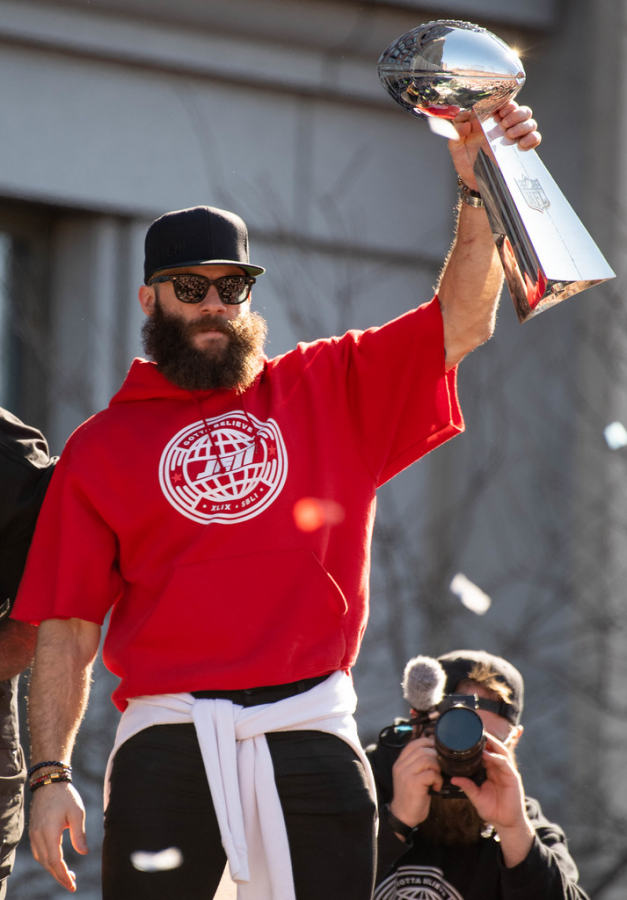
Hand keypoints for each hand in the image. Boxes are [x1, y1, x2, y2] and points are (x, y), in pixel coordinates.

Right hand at [29, 783, 88, 891]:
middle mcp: (38, 836)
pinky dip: (48, 861)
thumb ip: (79, 834)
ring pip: (42, 859)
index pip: (55, 861)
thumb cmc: (65, 796)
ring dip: (53, 869)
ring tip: (67, 875)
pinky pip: (39, 852)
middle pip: (47, 864)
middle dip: (59, 876)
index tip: (72, 884)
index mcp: (49, 832)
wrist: (49, 782)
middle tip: (72, 884)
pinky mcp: (34, 831)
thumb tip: (84, 853)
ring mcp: (34, 834)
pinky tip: (57, 862)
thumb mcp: (77, 812)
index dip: (63, 875)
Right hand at [388, 735, 442, 831]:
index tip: (437, 751)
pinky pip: (431, 773)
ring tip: (437, 777)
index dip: (428, 743)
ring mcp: (406, 774)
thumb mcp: (411, 776)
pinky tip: (436, 786)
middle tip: (439, 769)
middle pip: (423, 750)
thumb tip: (433, 748)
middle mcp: (401, 765)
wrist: (403, 816)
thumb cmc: (411, 796)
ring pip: (427, 759)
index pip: (414, 743)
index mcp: (400, 762)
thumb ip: (418, 763)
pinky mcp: (413, 784)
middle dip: (436, 757)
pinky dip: (438, 779)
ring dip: (437, 768)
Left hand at [449, 101, 541, 190]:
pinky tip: (520, 145)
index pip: (505, 103)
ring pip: (530, 122)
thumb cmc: (465, 160)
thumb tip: (466, 124)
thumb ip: (457, 130)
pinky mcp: (521, 150)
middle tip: (503, 124)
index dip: (505, 103)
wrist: (472, 180)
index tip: (498, 112)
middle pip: (521, 110)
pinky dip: (531, 138)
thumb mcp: (456, 145)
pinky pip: (535, 138)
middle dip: (515, 114)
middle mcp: (505, 126)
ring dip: (522, 125)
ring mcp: (515, 138)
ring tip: (509, 135)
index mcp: (491, 120)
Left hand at [450, 733, 533, 865]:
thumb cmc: (492, 809)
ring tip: (481, 737)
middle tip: (474, 730)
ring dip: (491, 743)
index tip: (466, 736)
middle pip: (493, 748)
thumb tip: (452, 779)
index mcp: (489, 770)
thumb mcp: (476, 797)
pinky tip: (488, 755)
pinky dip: (496, 757)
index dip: (477, 743)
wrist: (506, 822)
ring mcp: (506, 771)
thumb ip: (467, 786)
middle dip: (485, 738)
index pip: (484, 752)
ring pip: (500, 751)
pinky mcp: (513, 777)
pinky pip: (505, 763)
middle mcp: (498, 768)